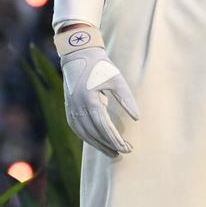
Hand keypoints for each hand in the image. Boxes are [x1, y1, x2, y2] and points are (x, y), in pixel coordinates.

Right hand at [56, 27, 139, 156]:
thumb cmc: (100, 66)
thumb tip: (136, 118)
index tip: (127, 148)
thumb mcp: (117, 79)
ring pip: (84, 134)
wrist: (78, 54)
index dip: (115, 139)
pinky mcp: (68, 108)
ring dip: (98, 145)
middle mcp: (77, 106)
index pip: (103, 126)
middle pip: (94, 133)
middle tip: (123, 152)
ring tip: (112, 152)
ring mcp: (70, 108)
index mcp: (89, 98)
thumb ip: (126, 99)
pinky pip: (77, 128)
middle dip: (109, 145)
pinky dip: (87, 138)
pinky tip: (97, 143)